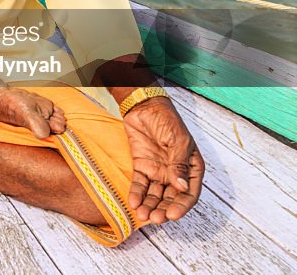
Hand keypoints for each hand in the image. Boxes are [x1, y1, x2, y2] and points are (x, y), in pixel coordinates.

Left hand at [122, 97, 203, 223]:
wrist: (144, 106)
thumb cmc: (167, 120)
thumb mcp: (178, 141)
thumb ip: (179, 165)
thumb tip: (181, 187)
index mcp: (191, 167)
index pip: (189, 193)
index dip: (181, 206)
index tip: (172, 215)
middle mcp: (175, 172)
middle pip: (171, 198)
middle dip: (163, 210)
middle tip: (154, 219)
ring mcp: (158, 170)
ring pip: (155, 194)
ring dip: (149, 205)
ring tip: (143, 215)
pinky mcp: (141, 166)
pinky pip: (139, 184)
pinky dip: (137, 194)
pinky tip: (133, 203)